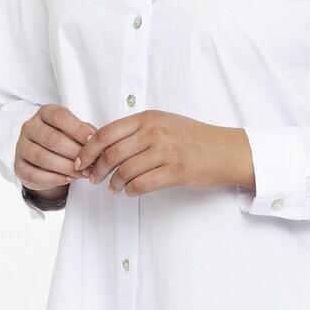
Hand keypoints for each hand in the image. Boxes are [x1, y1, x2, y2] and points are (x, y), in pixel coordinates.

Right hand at [15, 104, 96, 193]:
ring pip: (43, 157)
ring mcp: (21, 146)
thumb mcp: (76, 132)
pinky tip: (68, 179)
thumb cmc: (65, 141)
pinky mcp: (18, 166)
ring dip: (66, 168)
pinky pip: (34, 174)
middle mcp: (30, 127)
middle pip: (52, 139)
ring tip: (83, 173)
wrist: (45, 160)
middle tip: (91, 163)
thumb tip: (98, 143)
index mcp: (45, 113)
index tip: (93, 140)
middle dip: (75, 153)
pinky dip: (54, 179)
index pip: (59, 117)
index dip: (78, 129)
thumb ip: (86, 134)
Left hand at [73, 110, 254, 196]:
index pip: (106, 132)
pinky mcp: (175, 171)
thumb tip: (105, 144)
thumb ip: (138, 130)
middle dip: (97, 169)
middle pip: (111, 153)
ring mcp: (166, 151)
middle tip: (94, 178)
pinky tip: (130, 191)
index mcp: (149, 118)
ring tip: (114, 188)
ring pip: (125, 170)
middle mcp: (155, 132)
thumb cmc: (195, 138)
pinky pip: (141, 184)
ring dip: (114, 183)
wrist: (227, 150)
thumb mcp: (165, 123)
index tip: (82, 160)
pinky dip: (131, 191)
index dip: (89, 149)